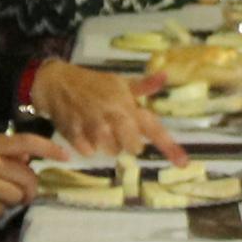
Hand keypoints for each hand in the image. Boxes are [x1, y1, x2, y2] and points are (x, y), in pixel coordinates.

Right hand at [30, 61, 183, 163]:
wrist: (57, 83)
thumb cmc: (93, 84)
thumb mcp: (119, 82)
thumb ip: (143, 86)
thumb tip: (164, 77)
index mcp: (126, 103)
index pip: (153, 128)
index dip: (169, 147)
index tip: (184, 163)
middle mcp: (113, 116)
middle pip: (132, 148)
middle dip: (128, 142)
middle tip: (117, 129)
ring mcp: (93, 126)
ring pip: (111, 151)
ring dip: (107, 144)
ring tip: (98, 127)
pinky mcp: (76, 135)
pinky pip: (90, 152)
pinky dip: (88, 145)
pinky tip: (84, 130)